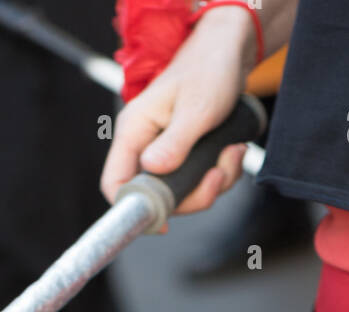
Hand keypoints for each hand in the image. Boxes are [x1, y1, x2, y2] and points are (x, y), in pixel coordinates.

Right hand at [100, 7, 256, 215]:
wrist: (231, 53)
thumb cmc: (209, 70)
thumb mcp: (196, 108)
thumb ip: (176, 142)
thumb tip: (154, 170)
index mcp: (134, 132)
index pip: (114, 184)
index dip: (134, 208)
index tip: (164, 223)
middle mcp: (146, 146)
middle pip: (157, 198)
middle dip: (194, 195)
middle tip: (218, 175)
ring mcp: (166, 153)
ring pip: (184, 193)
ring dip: (215, 182)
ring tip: (232, 152)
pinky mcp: (187, 156)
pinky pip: (201, 182)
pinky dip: (222, 173)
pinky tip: (233, 149)